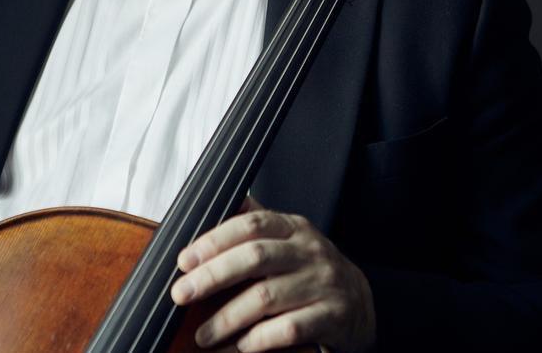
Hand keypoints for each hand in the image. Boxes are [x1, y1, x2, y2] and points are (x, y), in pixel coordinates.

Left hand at [171, 194, 376, 352]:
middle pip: (255, 257)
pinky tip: (238, 346)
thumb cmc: (311, 271)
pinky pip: (287, 329)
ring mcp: (323, 283)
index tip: (185, 260)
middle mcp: (310, 251)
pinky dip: (257, 340)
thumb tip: (220, 202)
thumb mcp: (290, 239)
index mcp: (294, 228)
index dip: (214, 240)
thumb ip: (257, 224)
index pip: (252, 224)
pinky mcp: (331, 316)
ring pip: (267, 297)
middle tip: (182, 294)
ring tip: (203, 334)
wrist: (360, 303)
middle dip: (212, 276)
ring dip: (227, 318)